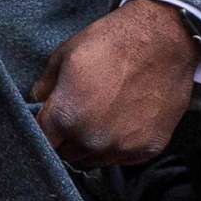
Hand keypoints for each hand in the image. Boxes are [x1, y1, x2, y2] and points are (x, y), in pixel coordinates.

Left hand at [29, 2, 200, 167]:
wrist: (163, 40)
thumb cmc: (112, 43)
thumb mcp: (65, 55)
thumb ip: (46, 85)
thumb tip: (38, 100)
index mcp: (66, 117)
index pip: (43, 140)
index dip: (44, 131)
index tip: (50, 124)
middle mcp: (92, 139)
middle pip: (67, 154)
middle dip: (67, 139)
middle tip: (78, 116)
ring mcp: (122, 147)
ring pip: (94, 160)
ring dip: (92, 145)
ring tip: (102, 118)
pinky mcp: (148, 149)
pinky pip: (124, 158)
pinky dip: (121, 145)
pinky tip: (124, 121)